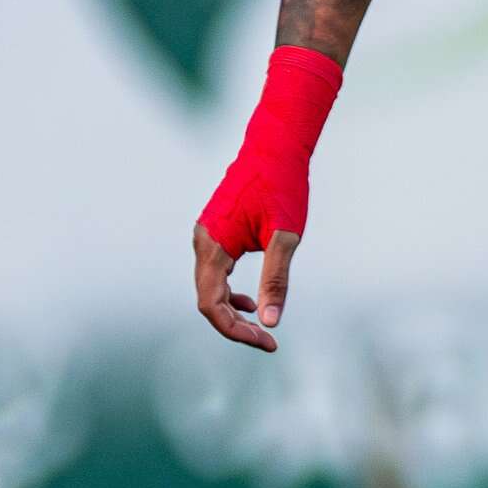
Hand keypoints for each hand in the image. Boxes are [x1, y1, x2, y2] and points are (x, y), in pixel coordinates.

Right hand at [190, 44, 341, 353]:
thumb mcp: (286, 236)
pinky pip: (214, 272)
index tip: (270, 342)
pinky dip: (229, 292)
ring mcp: (205, 236)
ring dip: (231, 311)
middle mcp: (201, 242)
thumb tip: (271, 322)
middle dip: (235, 326)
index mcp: (212, 246)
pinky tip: (251, 299)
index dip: (237, 332)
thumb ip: (276, 280)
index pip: (212, 306)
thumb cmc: (282, 186)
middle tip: (269, 341)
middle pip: (207, 301)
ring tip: (262, 324)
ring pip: (209, 287)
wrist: (274, 146)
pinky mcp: (214, 231)